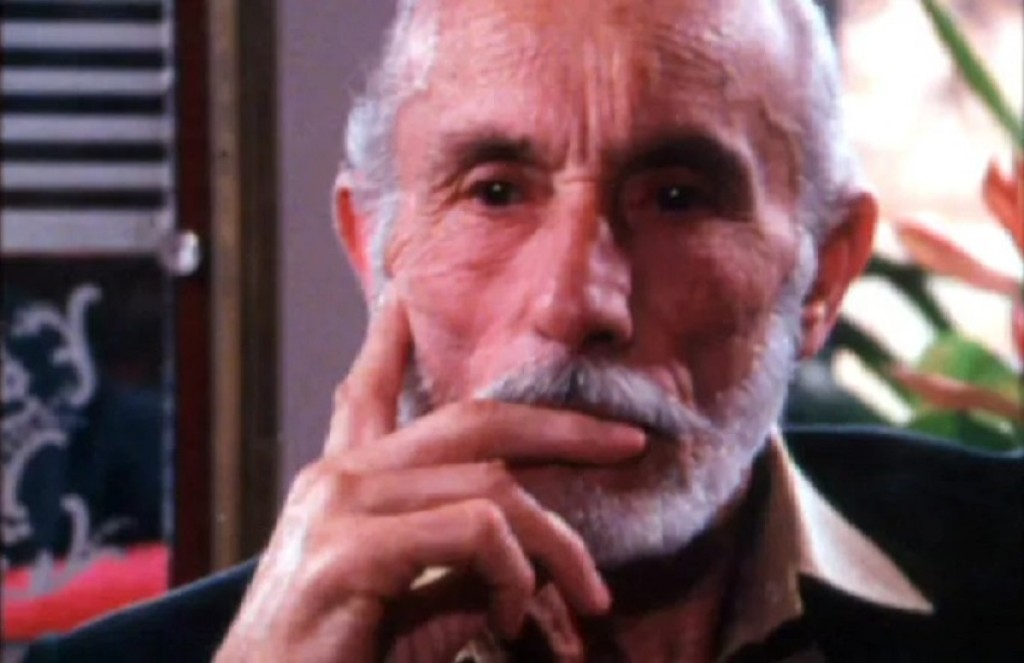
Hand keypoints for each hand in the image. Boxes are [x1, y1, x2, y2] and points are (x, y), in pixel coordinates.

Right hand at [214, 289, 645, 661]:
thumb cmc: (340, 661)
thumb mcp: (415, 601)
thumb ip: (462, 560)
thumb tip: (528, 547)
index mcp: (346, 483)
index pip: (366, 393)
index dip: (387, 343)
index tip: (401, 298)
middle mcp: (339, 478)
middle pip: (472, 423)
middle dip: (560, 428)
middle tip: (626, 441)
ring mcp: (340, 506)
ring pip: (490, 487)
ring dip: (555, 544)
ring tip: (582, 596)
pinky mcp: (348, 551)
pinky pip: (473, 532)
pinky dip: (515, 574)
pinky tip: (510, 617)